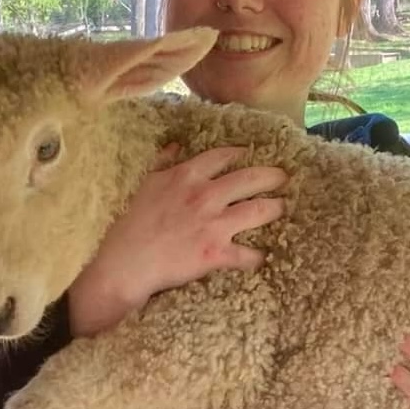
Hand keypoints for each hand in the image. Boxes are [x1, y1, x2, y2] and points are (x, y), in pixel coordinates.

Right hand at [68, 144, 286, 336]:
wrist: (126, 262)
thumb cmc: (130, 224)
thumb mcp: (145, 184)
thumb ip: (163, 163)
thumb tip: (175, 146)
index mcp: (186, 176)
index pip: (222, 157)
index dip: (240, 154)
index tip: (249, 154)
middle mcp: (205, 195)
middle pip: (249, 178)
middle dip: (271, 176)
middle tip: (283, 177)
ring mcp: (214, 224)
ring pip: (257, 211)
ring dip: (274, 208)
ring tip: (282, 207)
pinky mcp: (216, 253)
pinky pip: (246, 254)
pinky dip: (256, 257)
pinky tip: (262, 257)